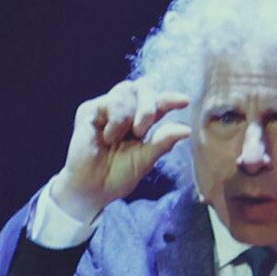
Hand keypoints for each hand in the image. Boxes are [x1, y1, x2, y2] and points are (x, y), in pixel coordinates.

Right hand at [58, 80, 193, 217]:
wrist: (92, 188)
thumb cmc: (118, 175)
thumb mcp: (145, 160)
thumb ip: (162, 142)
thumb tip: (187, 129)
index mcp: (141, 121)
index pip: (158, 102)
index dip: (170, 98)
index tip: (184, 101)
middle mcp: (125, 111)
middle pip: (143, 87)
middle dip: (148, 105)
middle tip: (141, 130)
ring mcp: (106, 108)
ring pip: (127, 90)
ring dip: (129, 114)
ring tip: (120, 139)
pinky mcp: (90, 110)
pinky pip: (110, 101)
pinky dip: (115, 120)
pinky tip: (108, 137)